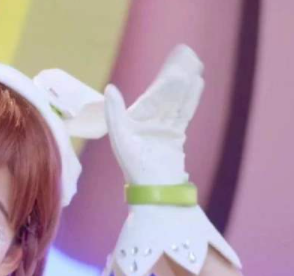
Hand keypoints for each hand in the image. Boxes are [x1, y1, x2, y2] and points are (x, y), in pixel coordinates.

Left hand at [105, 45, 204, 184]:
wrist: (155, 187)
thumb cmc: (133, 164)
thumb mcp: (120, 135)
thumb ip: (114, 111)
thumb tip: (109, 87)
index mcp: (133, 120)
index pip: (150, 96)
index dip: (162, 82)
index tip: (171, 66)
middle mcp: (148, 122)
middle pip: (165, 96)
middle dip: (176, 78)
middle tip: (187, 56)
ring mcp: (163, 128)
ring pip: (176, 102)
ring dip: (185, 86)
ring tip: (195, 66)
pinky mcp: (176, 135)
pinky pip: (184, 113)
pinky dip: (191, 99)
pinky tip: (197, 83)